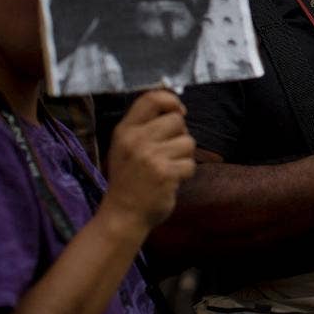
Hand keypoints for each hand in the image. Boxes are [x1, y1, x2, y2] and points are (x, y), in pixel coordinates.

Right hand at [102, 90, 195, 232]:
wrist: (122, 216)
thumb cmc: (129, 179)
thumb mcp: (126, 146)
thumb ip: (146, 124)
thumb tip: (177, 106)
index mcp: (125, 130)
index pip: (152, 98)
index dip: (171, 100)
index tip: (178, 112)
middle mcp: (136, 140)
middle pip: (177, 120)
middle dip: (180, 134)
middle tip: (167, 152)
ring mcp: (150, 157)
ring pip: (188, 142)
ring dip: (183, 156)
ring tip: (166, 168)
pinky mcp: (165, 173)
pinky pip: (190, 163)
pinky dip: (185, 173)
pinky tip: (170, 181)